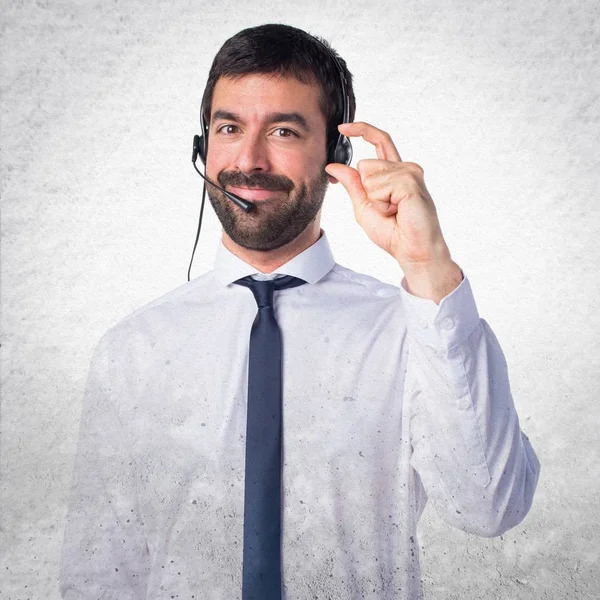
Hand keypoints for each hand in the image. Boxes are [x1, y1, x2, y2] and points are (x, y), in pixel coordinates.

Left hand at [325, 121, 452, 274]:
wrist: (412, 250)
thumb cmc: (394, 233)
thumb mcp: (364, 207)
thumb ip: (352, 185)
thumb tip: (333, 166)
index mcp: (394, 172)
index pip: (379, 141)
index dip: (361, 130)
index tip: (342, 128)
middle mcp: (404, 168)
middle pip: (365, 163)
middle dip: (366, 190)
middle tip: (386, 209)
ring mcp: (410, 173)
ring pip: (370, 174)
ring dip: (375, 199)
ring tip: (394, 211)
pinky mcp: (411, 181)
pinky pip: (379, 185)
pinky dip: (381, 202)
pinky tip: (398, 211)